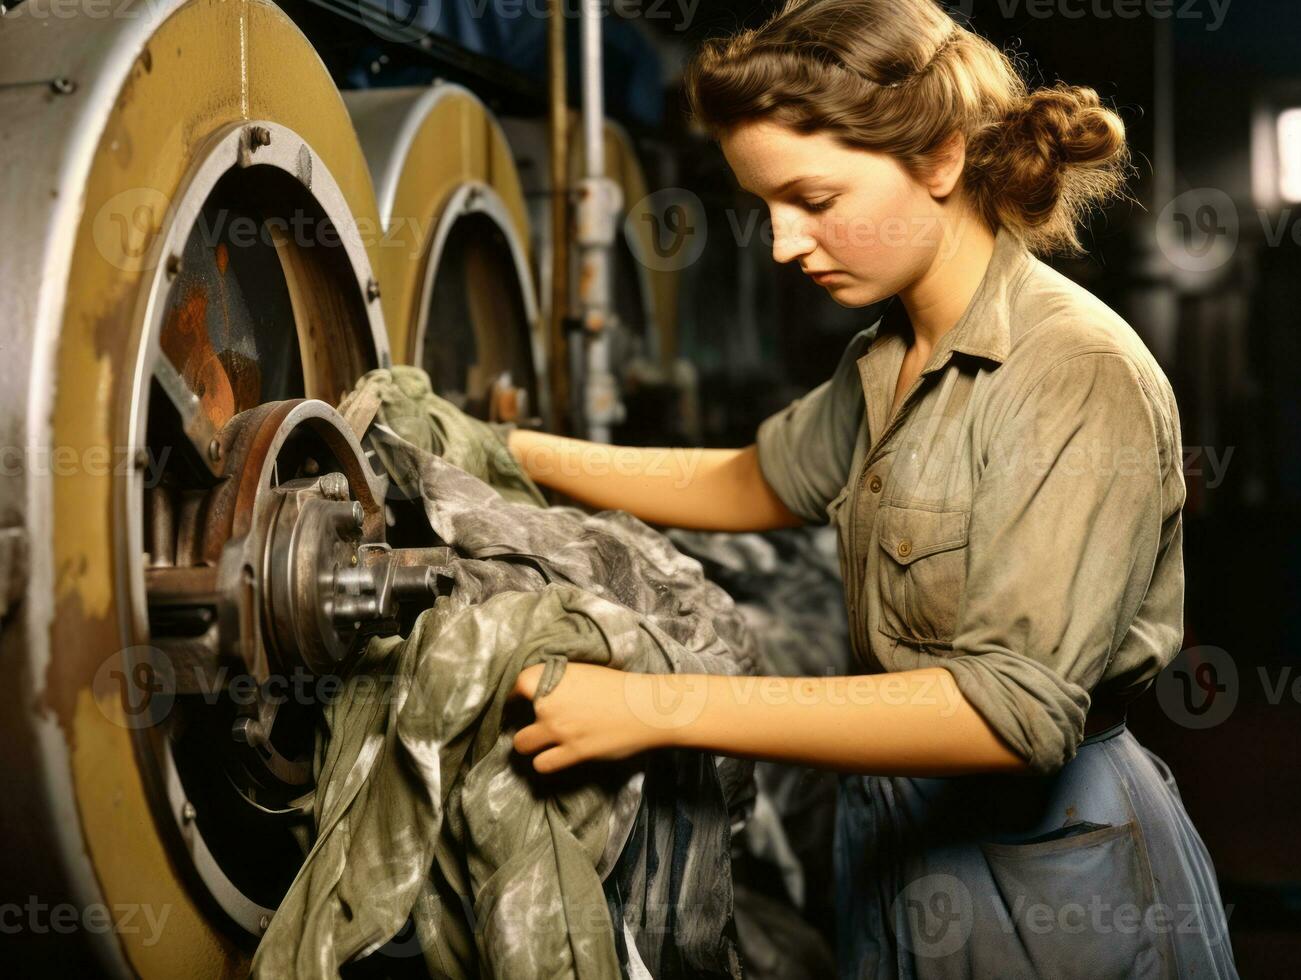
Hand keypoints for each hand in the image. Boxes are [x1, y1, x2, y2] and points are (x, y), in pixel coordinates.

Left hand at [510, 663, 707, 772]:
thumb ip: (559, 683)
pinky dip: (546, 762)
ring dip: (530, 746)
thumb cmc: (620, 687)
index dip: (512, 696)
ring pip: (522, 744)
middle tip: (534, 728)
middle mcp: (549, 702)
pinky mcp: (573, 752)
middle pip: (515, 720)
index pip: (516, 685)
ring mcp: (559, 729)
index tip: (515, 703)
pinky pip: (542, 764)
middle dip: (522, 726)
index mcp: (552, 677)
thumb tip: (540, 694)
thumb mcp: (584, 673)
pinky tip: (555, 757)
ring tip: (543, 745)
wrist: (647, 707)